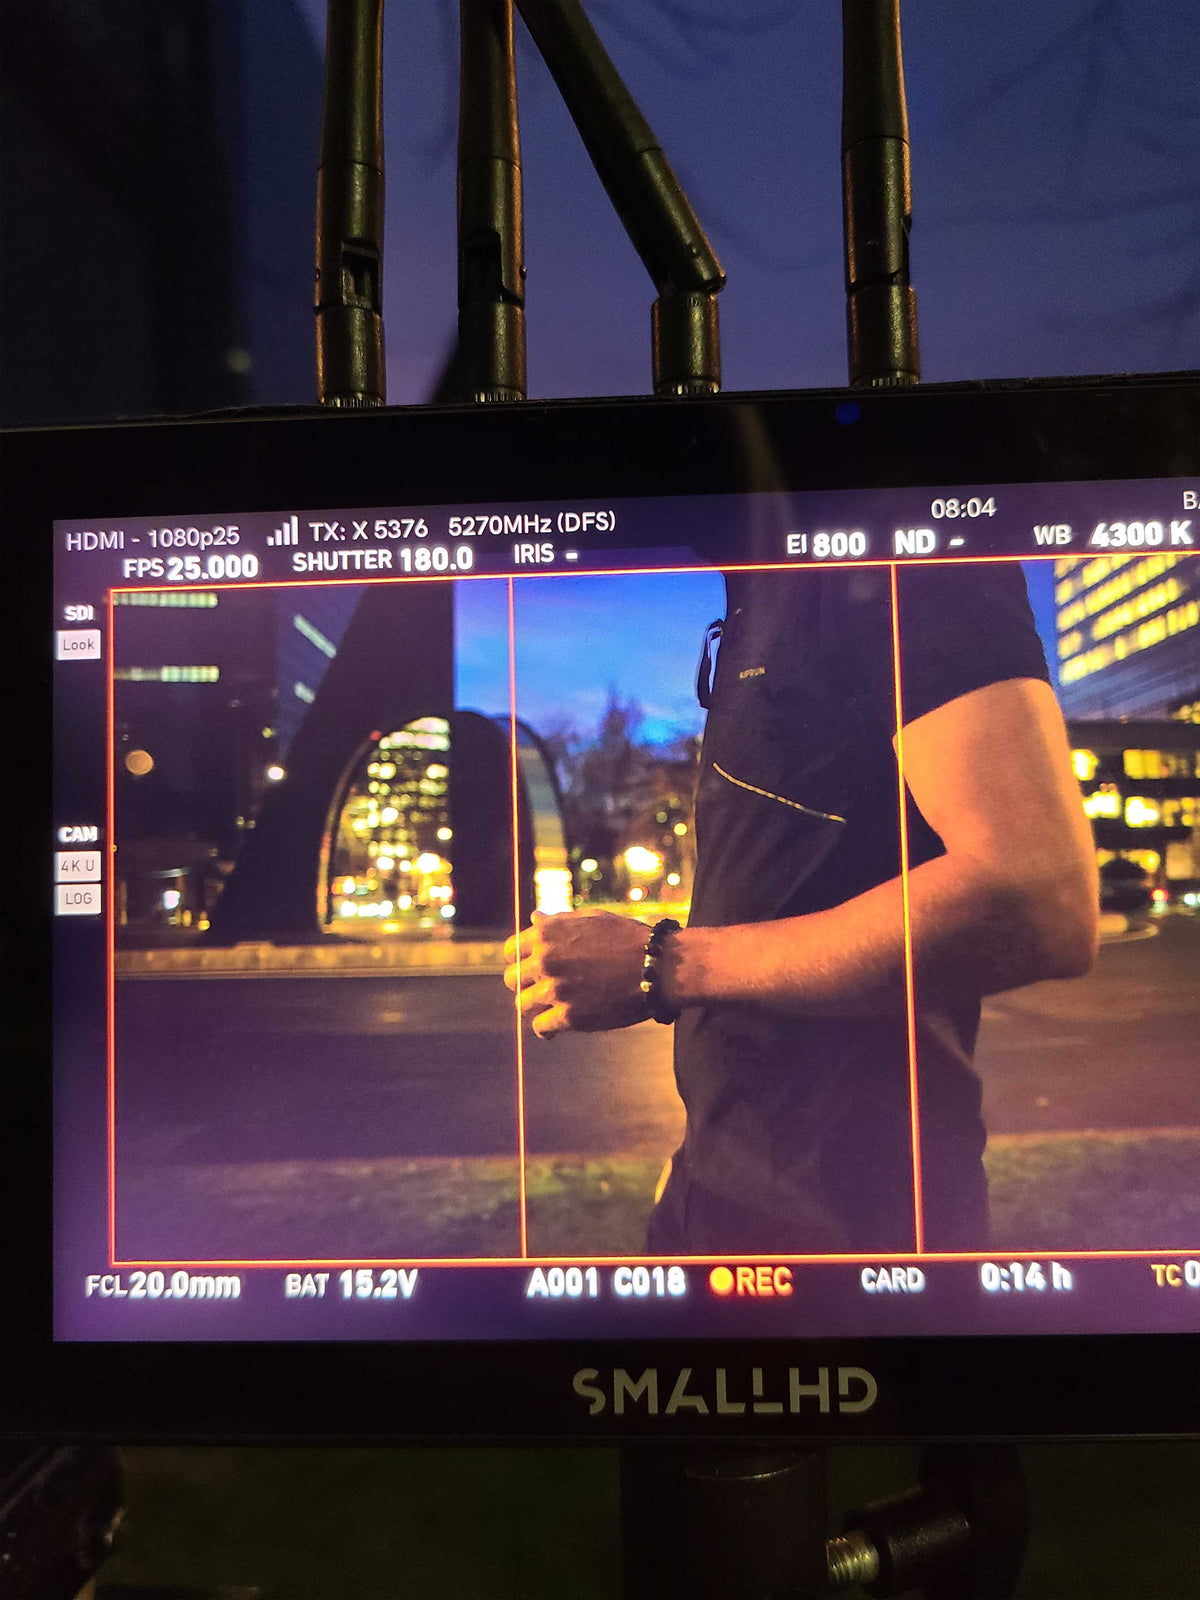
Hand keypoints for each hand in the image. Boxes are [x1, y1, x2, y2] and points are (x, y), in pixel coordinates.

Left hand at [502, 910, 652, 1037]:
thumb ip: (558, 922)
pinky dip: (546, 1029)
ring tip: (548, 1009)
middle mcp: (545, 960)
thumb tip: (533, 918)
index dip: (520, 960)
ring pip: (522, 1005)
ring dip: (534, 1007)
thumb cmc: (627, 939)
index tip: (530, 968)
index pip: (511, 950)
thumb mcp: (590, 919)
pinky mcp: (569, 1016)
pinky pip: (540, 1027)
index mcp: (547, 934)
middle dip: (525, 984)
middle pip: (512, 979)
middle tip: (540, 990)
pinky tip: (553, 1028)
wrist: (657, 966)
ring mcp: (556, 989)